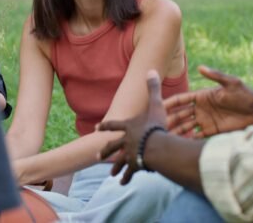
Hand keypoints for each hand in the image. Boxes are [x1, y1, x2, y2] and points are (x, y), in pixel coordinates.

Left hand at [97, 70, 166, 184]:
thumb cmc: (155, 124)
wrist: (156, 145)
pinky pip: (130, 172)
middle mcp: (125, 141)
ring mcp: (129, 154)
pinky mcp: (135, 165)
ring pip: (120, 161)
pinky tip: (123, 183)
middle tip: (97, 155)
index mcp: (128, 126)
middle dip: (106, 150)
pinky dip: (127, 177)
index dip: (105, 125)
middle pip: (113, 146)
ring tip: (111, 175)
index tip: (96, 128)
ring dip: (116, 167)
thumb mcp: (155, 104)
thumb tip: (151, 69)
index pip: (113, 124)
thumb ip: (152, 88)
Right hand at [164, 65, 252, 137]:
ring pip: (185, 126)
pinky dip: (187, 140)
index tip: (157, 107)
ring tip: (164, 138)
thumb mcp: (232, 83)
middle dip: (167, 120)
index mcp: (202, 96)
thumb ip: (216, 76)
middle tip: (156, 127)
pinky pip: (196, 136)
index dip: (169, 103)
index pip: (181, 100)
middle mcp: (201, 108)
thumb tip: (200, 67)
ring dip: (175, 131)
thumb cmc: (246, 95)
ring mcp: (205, 120)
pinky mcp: (212, 131)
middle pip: (179, 114)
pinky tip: (179, 145)